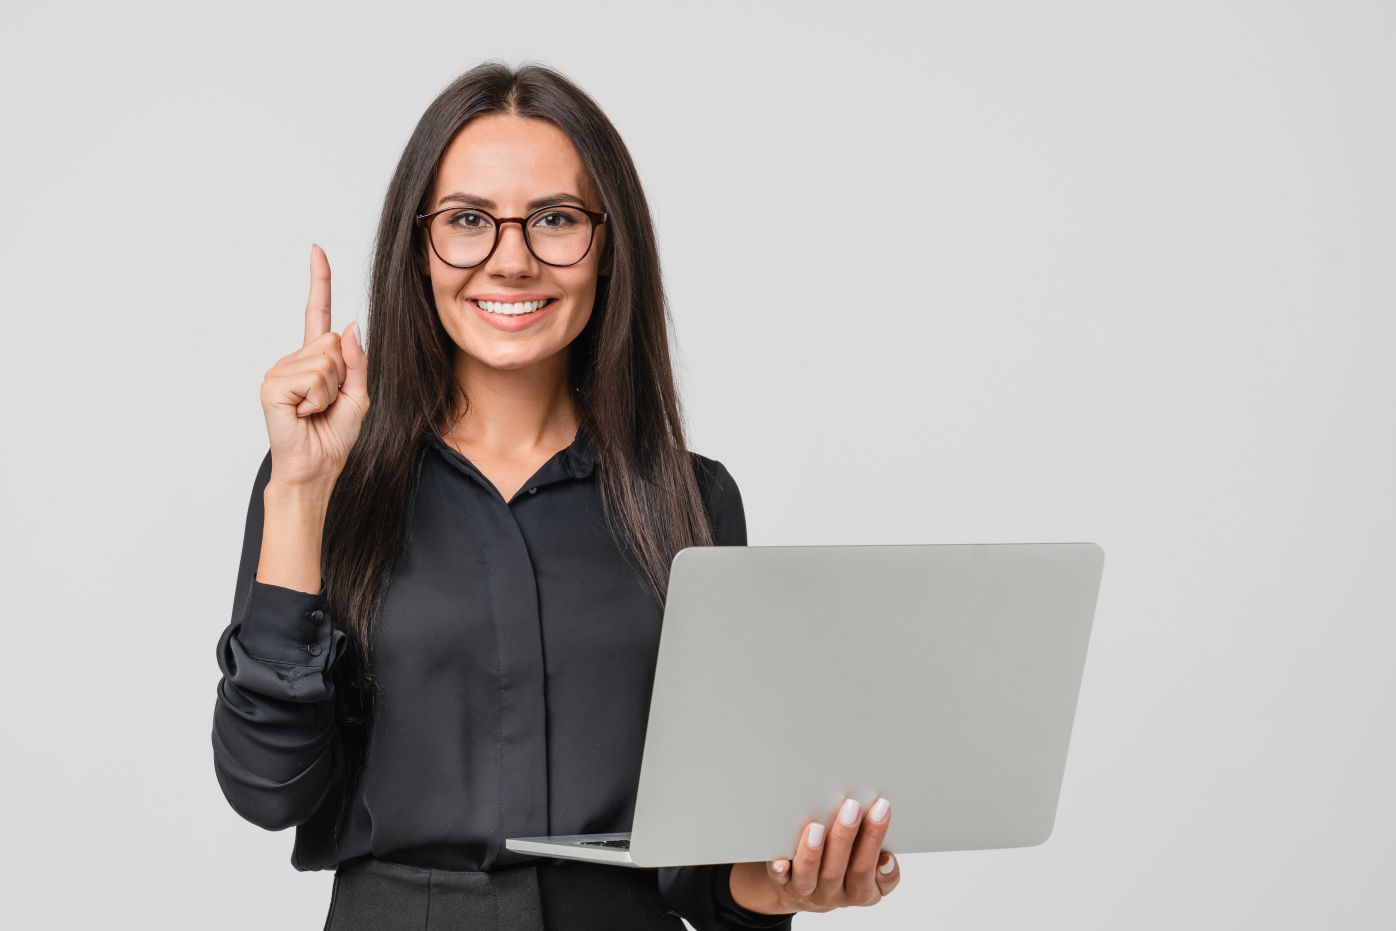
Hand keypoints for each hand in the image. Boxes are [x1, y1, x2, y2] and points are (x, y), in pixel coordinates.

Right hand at [261, 244, 369, 489]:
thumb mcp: (359, 396)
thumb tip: (349, 324)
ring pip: (325, 361)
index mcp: (314, 359)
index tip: (316, 250)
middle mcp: (293, 360)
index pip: (316, 312)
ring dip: (330, 391)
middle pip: (333, 343)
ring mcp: (279, 370)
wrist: (316, 468)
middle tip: (328, 403)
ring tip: (315, 411)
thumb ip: (357, 361)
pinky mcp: (271, 385)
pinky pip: (312, 378)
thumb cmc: (333, 436)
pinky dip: (317, 399)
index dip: (319, 281)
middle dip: (342, 376)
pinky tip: (304, 413)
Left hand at [731, 796, 900, 914]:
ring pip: (809, 873)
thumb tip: (886, 860)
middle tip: (852, 807)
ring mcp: (806, 890)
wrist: (804, 891)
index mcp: (859, 891)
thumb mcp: (869, 878)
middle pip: (839, 868)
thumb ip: (884, 872)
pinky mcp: (783, 885)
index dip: (875, 838)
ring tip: (816, 827)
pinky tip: (780, 860)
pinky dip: (779, 870)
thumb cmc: (843, 871)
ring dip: (813, 851)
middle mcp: (832, 894)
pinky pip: (779, 879)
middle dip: (846, 835)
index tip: (881, 807)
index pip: (868, 867)